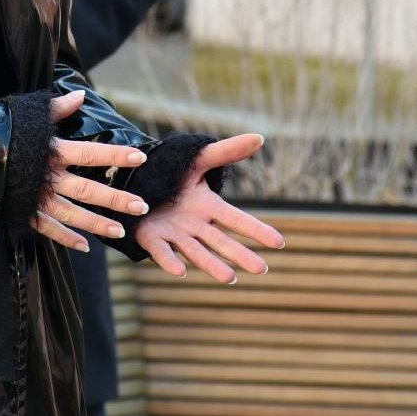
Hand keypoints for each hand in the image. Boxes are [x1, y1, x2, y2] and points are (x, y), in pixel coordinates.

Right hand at [29, 90, 152, 251]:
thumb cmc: (0, 131)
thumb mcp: (28, 115)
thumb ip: (57, 108)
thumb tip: (80, 95)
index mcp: (53, 152)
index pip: (92, 153)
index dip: (116, 155)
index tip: (140, 157)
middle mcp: (50, 177)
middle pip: (89, 190)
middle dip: (116, 199)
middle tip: (141, 207)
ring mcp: (37, 198)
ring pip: (74, 215)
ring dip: (98, 224)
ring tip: (120, 231)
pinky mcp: (24, 212)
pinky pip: (49, 229)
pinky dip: (66, 238)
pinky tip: (85, 247)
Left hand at [134, 133, 285, 282]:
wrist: (136, 180)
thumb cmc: (171, 171)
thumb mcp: (199, 159)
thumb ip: (226, 152)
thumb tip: (260, 137)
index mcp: (208, 207)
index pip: (237, 219)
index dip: (256, 230)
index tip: (279, 242)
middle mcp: (195, 225)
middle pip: (221, 242)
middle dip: (240, 255)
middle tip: (262, 269)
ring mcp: (174, 234)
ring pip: (196, 252)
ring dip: (212, 265)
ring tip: (230, 278)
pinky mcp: (151, 238)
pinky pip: (162, 251)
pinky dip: (170, 261)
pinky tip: (181, 271)